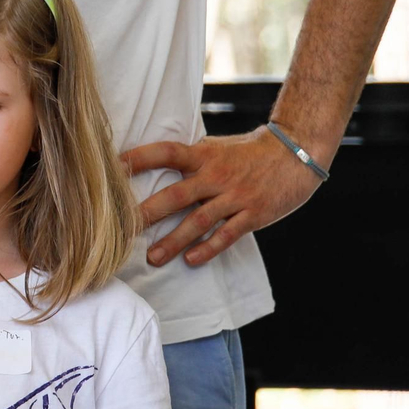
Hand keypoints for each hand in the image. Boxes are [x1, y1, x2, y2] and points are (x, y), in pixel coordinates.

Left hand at [123, 126, 325, 267]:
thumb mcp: (216, 147)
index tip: (112, 168)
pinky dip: (208, 248)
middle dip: (147, 214)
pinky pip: (227, 235)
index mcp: (203, 155)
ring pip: (198, 221)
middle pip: (175, 195)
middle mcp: (216, 175)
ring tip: (152, 257)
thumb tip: (153, 162)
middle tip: (121, 231)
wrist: (296, 153)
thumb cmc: (250, 151)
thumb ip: (189, 158)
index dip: (139, 159)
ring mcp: (235, 196)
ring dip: (173, 241)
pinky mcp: (253, 214)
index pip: (165, 153)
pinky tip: (191, 260)